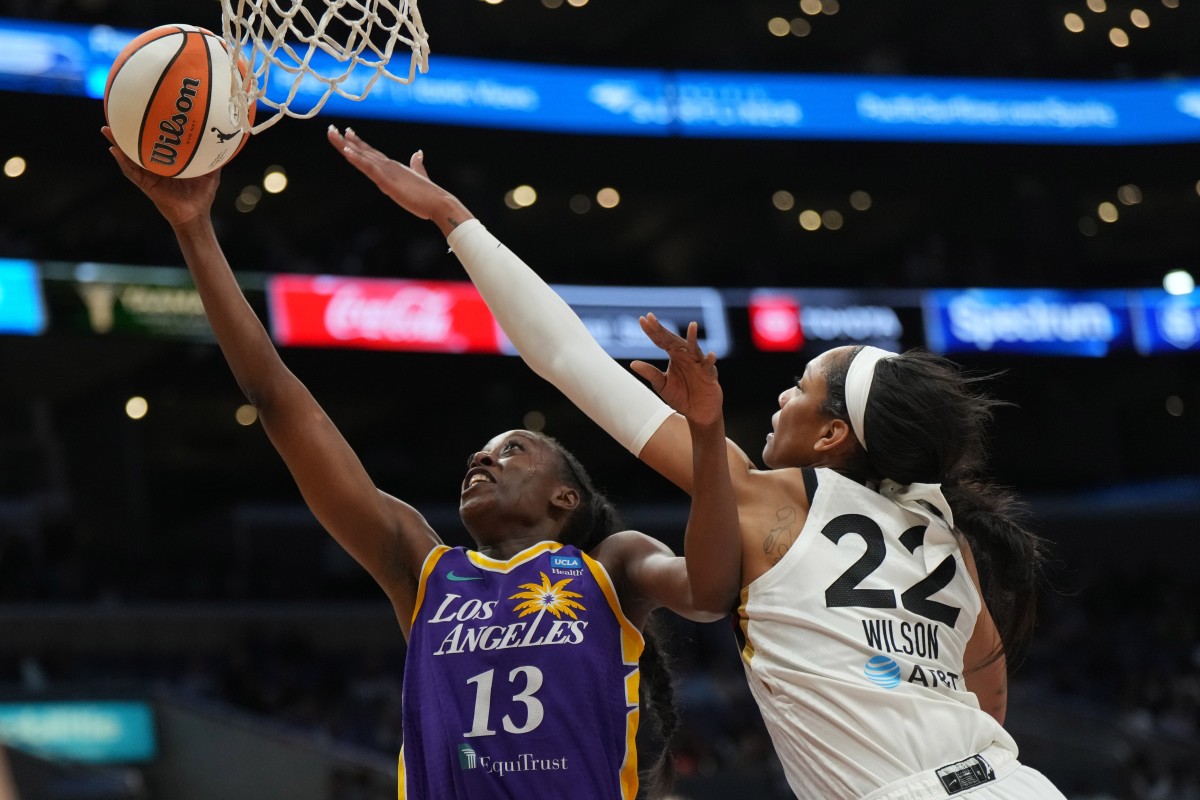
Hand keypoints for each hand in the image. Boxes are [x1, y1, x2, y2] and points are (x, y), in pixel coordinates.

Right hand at [101, 126, 218, 227]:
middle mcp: (155, 167)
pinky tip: (114, 150)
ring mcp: (149, 176)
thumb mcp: (210, 173)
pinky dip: (122, 161)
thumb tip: (224, 142)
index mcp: (168, 162)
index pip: (156, 143)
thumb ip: (214, 158)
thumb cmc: (202, 195)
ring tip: (107, 129)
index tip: (143, 113)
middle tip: (116, 116)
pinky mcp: (146, 185)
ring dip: (117, 143)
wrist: (196, 215)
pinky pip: (132, 172)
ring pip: (129, 157)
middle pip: (138, 147)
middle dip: (127, 133)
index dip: (148, 130)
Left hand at [327, 126, 470, 235]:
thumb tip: (418, 153)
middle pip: (362, 151)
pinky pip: (368, 168)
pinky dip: (357, 159)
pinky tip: (346, 151)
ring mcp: (387, 172)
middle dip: (344, 140)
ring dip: (345, 146)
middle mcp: (387, 166)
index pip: (371, 152)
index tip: (346, 132)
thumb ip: (417, 165)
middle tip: (330, 129)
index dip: (357, 142)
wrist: (439, 202)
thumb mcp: (420, 176)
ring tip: (332, 134)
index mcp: (392, 167)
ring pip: (361, 157)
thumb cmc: (429, 194)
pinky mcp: (387, 182)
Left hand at [630, 313, 723, 425]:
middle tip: (651, 318)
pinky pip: (709, 366)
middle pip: (674, 340)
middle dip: (662, 330)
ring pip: (696, 348)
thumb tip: (632, 363)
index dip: (652, 331)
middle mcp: (687, 356)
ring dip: (694, 337)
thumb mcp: (662, 385)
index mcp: (675, 356)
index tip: (642, 319)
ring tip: (693, 325)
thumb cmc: (681, 396)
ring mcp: (699, 364)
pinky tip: (709, 355)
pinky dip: (710, 361)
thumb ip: (650, 373)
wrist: (697, 413)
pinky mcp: (709, 375)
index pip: (661, 340)